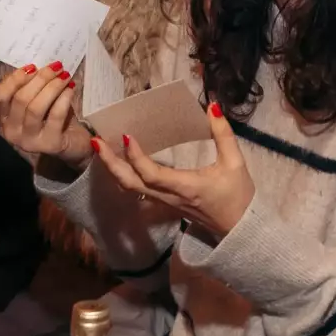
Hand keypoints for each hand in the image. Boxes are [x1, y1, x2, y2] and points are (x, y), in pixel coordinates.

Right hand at [0, 63, 91, 170]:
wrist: (73, 143)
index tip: (33, 67)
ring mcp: (29, 140)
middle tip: (57, 67)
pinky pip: (55, 116)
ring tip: (65, 76)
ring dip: (52, 87)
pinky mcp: (49, 144)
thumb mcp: (38, 100)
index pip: (0, 95)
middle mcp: (12, 132)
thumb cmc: (52, 117)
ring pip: (36, 108)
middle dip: (40, 79)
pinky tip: (70, 89)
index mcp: (4, 118)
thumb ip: (32, 86)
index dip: (15, 78)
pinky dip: (63, 99)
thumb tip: (39, 66)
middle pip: (20, 99)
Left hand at [93, 104, 254, 242]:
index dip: (136, 157)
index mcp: (185, 187)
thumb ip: (223, 134)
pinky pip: (138, 190)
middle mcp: (169, 197)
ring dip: (113, 169)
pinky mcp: (164, 203)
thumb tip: (212, 106)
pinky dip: (124, 175)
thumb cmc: (238, 196)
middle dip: (110, 164)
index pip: (152, 175)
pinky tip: (119, 160)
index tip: (127, 136)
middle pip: (130, 184)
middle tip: (96, 142)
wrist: (239, 229)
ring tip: (101, 148)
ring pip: (130, 189)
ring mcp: (164, 202)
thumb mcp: (235, 163)